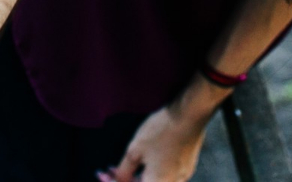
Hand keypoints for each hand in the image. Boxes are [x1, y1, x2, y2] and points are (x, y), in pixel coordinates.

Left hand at [100, 95, 216, 181]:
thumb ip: (123, 171)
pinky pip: (166, 174)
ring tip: (127, 163)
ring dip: (138, 175)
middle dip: (125, 179)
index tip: (102, 175)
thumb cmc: (161, 132)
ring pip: (155, 180)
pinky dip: (152, 170)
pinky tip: (145, 159)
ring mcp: (182, 176)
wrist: (188, 116)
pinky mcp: (187, 166)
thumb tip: (118, 179)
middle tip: (111, 170)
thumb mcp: (134, 151)